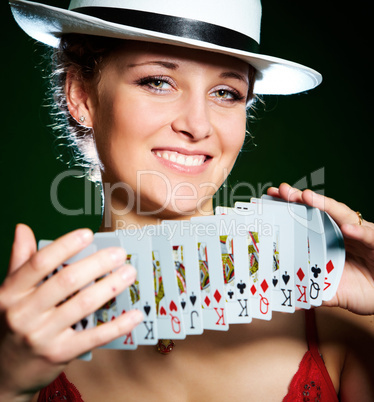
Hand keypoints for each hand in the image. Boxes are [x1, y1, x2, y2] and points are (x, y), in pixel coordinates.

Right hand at [0, 224, 142, 400]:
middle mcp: (24, 314)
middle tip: (119, 254)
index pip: (39, 263)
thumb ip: (20, 262)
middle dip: (97, 264)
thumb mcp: (9, 294)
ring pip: (83, 304)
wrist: (4, 373)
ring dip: (111, 286)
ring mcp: (42, 336)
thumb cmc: (11, 325)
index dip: (65, 245)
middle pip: (67, 281)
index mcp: (11, 293)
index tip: (88, 234)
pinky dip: (118, 324)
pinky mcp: (59, 354)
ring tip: (129, 273)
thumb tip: (22, 229)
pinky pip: (94, 336)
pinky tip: (135, 314)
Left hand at [267, 183, 373, 314]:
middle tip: (283, 190)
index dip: (290, 208)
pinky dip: (359, 232)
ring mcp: (360, 235)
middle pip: (320, 210)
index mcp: (328, 239)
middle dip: (300, 198)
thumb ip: (312, 290)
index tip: (271, 198)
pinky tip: (347, 229)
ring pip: (343, 215)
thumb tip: (289, 298)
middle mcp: (343, 231)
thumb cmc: (362, 289)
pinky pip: (369, 236)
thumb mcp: (331, 291)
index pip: (307, 219)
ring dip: (325, 205)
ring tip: (307, 197)